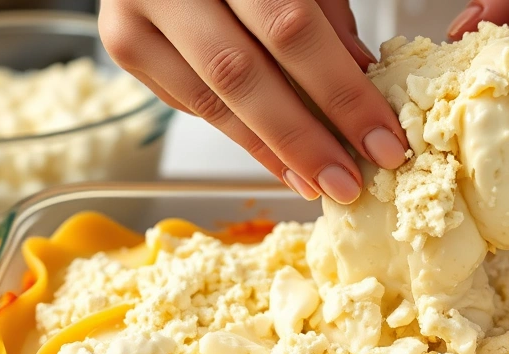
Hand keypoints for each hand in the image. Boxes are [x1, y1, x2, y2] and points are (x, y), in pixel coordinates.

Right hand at [99, 0, 408, 203]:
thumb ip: (323, 14)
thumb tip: (362, 80)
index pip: (291, 30)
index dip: (341, 93)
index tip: (382, 141)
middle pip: (243, 75)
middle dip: (304, 139)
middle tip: (347, 181)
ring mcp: (137, 14)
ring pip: (213, 100)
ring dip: (273, 152)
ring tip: (317, 181)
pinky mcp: (126, 45)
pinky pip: (192, 104)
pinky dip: (243, 137)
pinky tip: (280, 160)